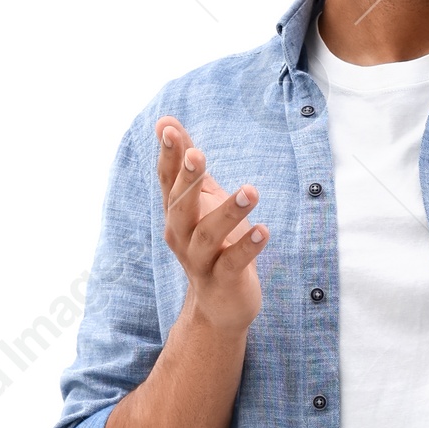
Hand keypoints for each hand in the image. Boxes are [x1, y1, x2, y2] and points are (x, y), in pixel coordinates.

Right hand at [155, 114, 268, 333]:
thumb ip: (185, 164)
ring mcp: (200, 261)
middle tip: (198, 153)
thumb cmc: (213, 244)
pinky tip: (263, 231)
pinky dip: (247, 248)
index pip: (168, 181)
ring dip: (229, 211)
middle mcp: (181, 236)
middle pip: (180, 206)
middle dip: (188, 180)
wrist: (219, 306)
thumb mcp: (200, 201)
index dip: (168, 156)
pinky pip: (233, 263)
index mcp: (176, 214)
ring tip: (250, 191)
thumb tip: (164, 121)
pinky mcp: (222, 281)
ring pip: (208, 234)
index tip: (170, 129)